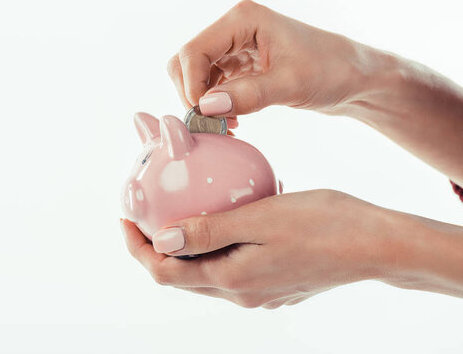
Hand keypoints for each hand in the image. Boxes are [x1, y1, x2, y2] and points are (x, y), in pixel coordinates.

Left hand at [121, 190, 391, 308]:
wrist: (376, 244)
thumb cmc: (323, 223)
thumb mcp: (259, 218)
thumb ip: (207, 232)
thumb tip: (160, 241)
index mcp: (231, 279)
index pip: (165, 272)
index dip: (138, 248)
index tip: (125, 218)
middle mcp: (241, 293)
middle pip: (182, 274)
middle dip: (157, 246)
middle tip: (148, 210)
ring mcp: (259, 292)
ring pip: (206, 270)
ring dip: (188, 244)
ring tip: (184, 208)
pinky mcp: (274, 283)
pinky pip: (232, 265)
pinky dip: (217, 244)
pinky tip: (228, 216)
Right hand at [167, 0, 385, 117]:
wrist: (356, 78)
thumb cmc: (333, 71)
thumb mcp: (291, 85)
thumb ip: (248, 95)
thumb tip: (206, 107)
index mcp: (244, 20)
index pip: (193, 51)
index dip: (191, 86)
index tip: (206, 116)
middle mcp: (234, 29)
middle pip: (186, 62)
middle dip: (193, 94)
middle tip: (212, 123)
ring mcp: (235, 48)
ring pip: (195, 76)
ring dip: (203, 103)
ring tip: (226, 126)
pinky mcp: (240, 66)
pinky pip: (211, 86)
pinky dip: (215, 106)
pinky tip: (233, 121)